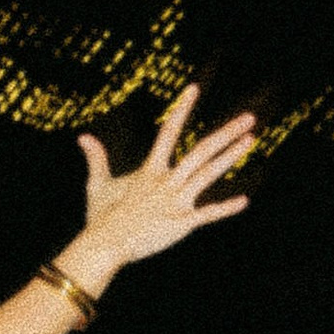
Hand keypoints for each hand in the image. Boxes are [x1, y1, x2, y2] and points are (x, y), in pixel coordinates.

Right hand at [67, 84, 254, 289]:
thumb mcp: (97, 185)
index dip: (182, 109)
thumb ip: (96, 159)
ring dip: (231, 156)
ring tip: (250, 140)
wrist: (105, 244)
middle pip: (202, 150)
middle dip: (227, 133)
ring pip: (209, 173)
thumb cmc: (100, 217)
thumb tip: (83, 137)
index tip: (194, 89)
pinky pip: (208, 214)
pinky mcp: (182, 223)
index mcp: (150, 169)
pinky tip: (244, 201)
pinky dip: (226, 208)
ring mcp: (176, 201)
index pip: (169, 131)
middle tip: (249, 118)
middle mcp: (167, 180)